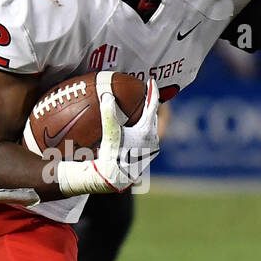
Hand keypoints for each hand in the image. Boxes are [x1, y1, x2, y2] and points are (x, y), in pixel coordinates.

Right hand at [57, 75, 159, 194]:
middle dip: (150, 104)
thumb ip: (108, 113)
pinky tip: (136, 129)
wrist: (115, 179)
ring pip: (151, 127)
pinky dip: (144, 129)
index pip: (152, 105)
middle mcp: (153, 138)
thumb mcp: (110, 133)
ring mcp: (152, 148)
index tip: (152, 81)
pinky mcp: (148, 155)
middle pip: (153, 116)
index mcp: (146, 130)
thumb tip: (107, 95)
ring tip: (142, 110)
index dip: (152, 91)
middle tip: (146, 94)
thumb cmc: (112, 156)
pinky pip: (148, 136)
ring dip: (147, 117)